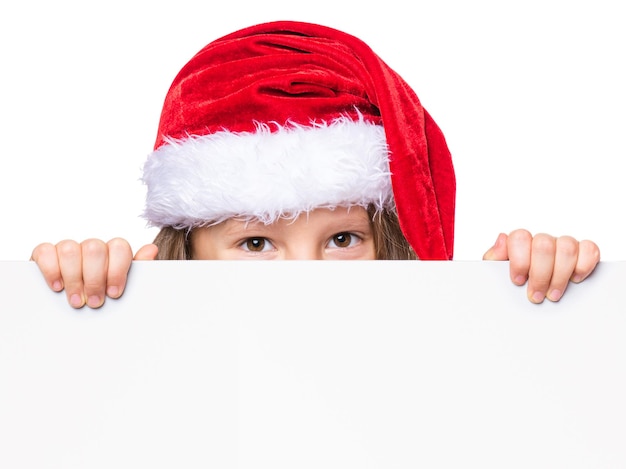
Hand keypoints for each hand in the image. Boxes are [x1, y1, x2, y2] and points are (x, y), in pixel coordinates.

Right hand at [31, 238, 157, 308]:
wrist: (74, 312)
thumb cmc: (104, 298)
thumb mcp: (123, 290)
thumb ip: (138, 271)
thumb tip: (152, 249)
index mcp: (113, 253)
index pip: (119, 247)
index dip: (117, 270)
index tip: (114, 293)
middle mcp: (92, 248)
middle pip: (94, 248)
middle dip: (94, 278)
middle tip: (95, 302)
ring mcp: (69, 249)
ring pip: (70, 249)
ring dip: (74, 278)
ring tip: (77, 301)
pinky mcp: (45, 255)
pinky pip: (45, 250)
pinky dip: (51, 269)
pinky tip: (57, 287)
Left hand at [482, 229, 599, 302]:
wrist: (527, 293)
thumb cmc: (513, 281)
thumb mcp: (496, 272)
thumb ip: (494, 258)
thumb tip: (502, 239)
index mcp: (520, 242)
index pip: (520, 238)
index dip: (520, 260)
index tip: (518, 281)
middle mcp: (542, 241)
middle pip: (544, 246)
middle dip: (540, 275)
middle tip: (535, 296)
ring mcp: (562, 245)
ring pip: (567, 247)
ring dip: (560, 275)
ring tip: (552, 295)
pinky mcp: (583, 252)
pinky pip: (590, 249)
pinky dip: (584, 265)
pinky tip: (575, 279)